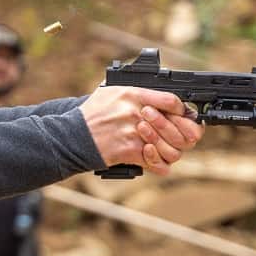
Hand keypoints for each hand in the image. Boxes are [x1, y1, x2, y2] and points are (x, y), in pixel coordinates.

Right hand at [79, 87, 203, 175]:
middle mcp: (137, 113)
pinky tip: (151, 156)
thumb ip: (137, 92)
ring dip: (169, 149)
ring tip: (161, 146)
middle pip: (177, 127)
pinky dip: (159, 163)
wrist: (73, 135)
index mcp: (134, 94)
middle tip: (178, 134)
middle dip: (181, 133)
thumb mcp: (112, 91)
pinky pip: (158, 163)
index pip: (173, 101)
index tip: (181, 115)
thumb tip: (162, 98)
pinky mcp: (131, 152)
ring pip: (172, 148)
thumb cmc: (93, 113)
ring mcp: (135, 134)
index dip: (182, 110)